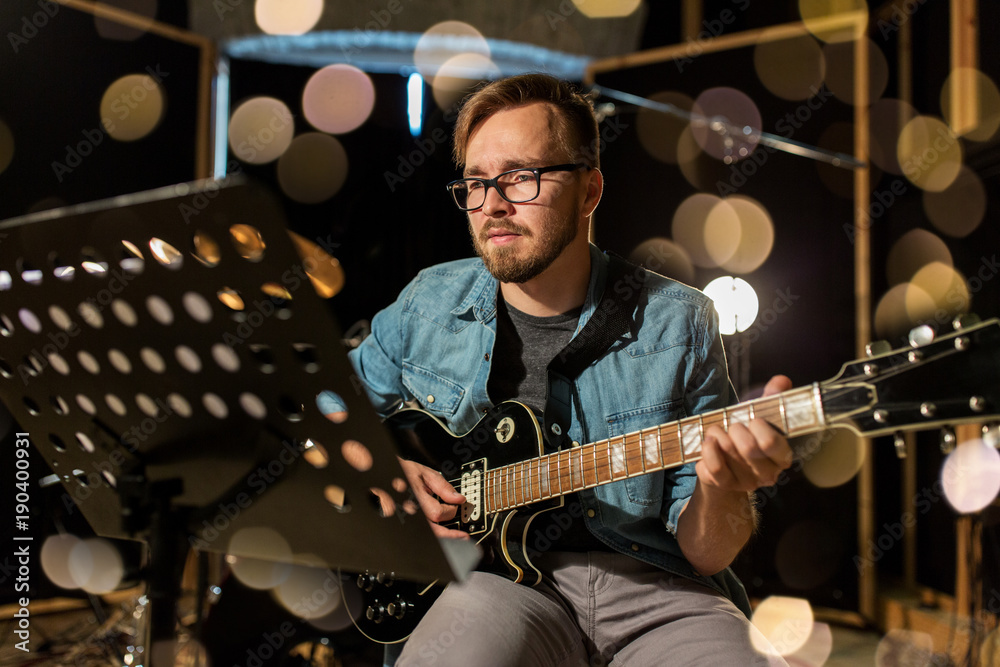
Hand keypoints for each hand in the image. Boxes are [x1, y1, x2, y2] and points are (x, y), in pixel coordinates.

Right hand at [398, 459, 468, 539]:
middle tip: (461, 536)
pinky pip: (420, 528)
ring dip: (441, 534)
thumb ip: (442, 486)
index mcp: (416, 498)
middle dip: (450, 534)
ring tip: (452, 535)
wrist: (389, 476)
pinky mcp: (404, 520)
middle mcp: (409, 510)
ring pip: (427, 532)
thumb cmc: (404, 473)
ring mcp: (406, 517)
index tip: (456, 506)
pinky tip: (438, 529)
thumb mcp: (425, 473)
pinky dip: (431, 530)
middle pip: (432, 530)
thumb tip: (458, 498)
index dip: (451, 510)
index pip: (437, 513)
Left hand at [697, 375, 793, 492]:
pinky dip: (707, 449)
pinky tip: (708, 441)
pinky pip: (713, 466)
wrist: (725, 463)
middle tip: (732, 425)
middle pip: (748, 448)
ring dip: (718, 434)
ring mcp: (745, 483)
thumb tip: (782, 380)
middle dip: (735, 428)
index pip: (771, 443)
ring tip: (717, 430)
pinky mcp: (724, 485)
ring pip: (728, 452)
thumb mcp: (759, 415)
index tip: (752, 419)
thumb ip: (772, 398)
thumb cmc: (746, 435)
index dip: (759, 427)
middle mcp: (767, 474)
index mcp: (782, 456)